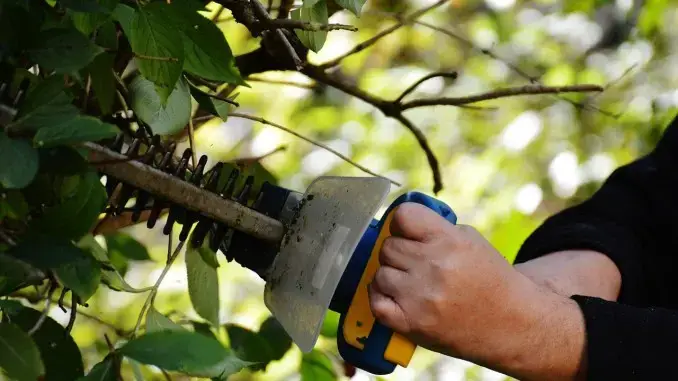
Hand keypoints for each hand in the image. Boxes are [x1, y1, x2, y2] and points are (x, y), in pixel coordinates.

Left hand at [368, 203, 586, 379]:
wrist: (511, 324)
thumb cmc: (489, 279)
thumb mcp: (470, 240)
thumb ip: (435, 227)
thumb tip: (397, 221)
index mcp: (449, 241)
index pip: (402, 216)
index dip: (402, 223)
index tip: (408, 232)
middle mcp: (433, 266)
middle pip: (388, 246)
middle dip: (399, 252)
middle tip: (416, 263)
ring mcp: (420, 297)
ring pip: (380, 273)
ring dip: (391, 277)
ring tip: (412, 284)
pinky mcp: (411, 324)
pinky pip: (376, 302)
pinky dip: (382, 299)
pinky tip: (398, 298)